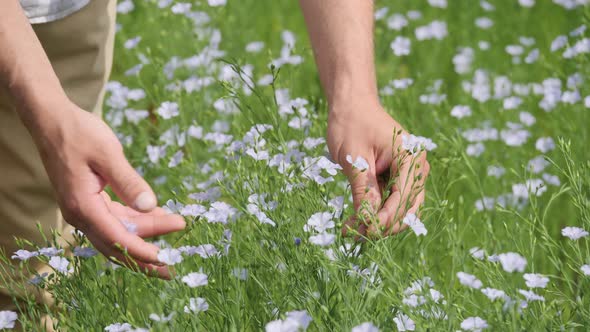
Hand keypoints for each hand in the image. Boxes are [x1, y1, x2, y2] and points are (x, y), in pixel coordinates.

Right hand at [29, 100, 184, 277]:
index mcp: (83, 206)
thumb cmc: (79, 133)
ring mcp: (83, 210)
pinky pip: (115, 219)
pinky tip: (158, 215)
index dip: (142, 251)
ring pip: (118, 232)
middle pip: (117, 245)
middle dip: (145, 257)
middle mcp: (81, 214)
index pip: (117, 239)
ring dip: (145, 235)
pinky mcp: (89, 202)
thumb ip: (129, 181)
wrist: (52, 120)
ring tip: (174, 230)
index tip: (166, 259)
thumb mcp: (108, 153)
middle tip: (173, 267)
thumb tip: (150, 206)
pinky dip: (136, 220)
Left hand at [327, 99, 429, 237]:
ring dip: (379, 221)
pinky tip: (355, 221)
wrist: (350, 104)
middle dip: (385, 224)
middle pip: (408, 206)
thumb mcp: (355, 159)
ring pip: (400, 207)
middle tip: (358, 235)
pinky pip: (390, 200)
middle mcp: (416, 166)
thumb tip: (368, 220)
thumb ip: (364, 190)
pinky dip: (375, 211)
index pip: (404, 195)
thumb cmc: (351, 124)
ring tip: (352, 230)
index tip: (368, 230)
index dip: (387, 217)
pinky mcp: (397, 176)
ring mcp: (408, 172)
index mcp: (411, 157)